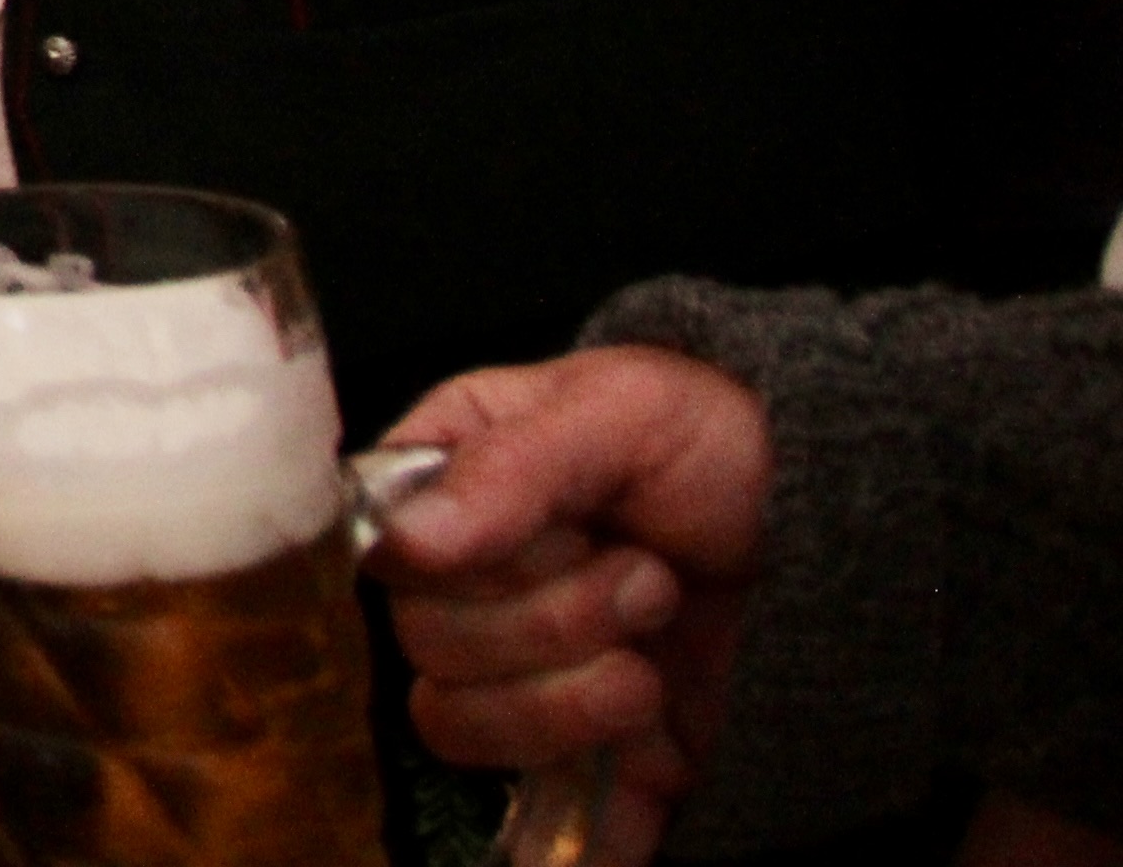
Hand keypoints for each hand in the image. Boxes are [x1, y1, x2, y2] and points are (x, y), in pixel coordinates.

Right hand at [374, 346, 772, 864]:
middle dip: (547, 625)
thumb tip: (409, 541)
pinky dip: (584, 819)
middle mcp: (470, 581)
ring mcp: (525, 671)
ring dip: (568, 703)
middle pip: (427, 646)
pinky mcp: (589, 750)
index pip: (384, 547)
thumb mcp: (626, 411)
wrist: (846, 528)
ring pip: (462, 725)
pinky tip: (636, 781)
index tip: (556, 538)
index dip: (456, 562)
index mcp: (454, 479)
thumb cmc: (725, 439)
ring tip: (654, 664)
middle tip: (648, 583)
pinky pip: (540, 812)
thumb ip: (514, 467)